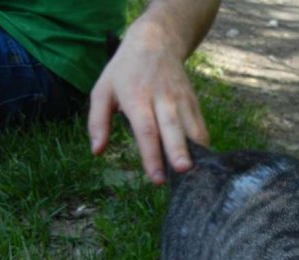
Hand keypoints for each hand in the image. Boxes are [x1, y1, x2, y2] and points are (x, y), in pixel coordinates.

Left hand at [88, 19, 208, 184]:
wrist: (156, 41)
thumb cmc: (124, 71)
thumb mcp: (102, 90)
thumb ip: (97, 122)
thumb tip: (97, 151)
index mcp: (136, 98)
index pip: (146, 130)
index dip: (151, 155)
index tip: (156, 178)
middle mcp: (161, 99)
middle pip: (172, 128)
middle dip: (178, 151)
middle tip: (182, 171)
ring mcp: (180, 99)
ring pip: (190, 127)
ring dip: (194, 150)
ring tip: (195, 172)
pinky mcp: (192, 101)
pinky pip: (199, 125)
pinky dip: (202, 143)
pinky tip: (201, 161)